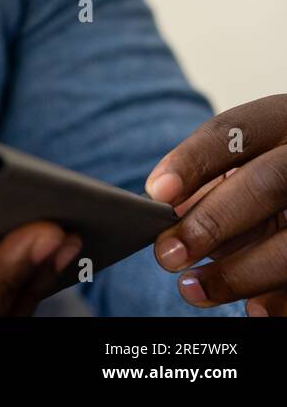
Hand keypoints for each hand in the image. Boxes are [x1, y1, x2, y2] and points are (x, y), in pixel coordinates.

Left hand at [146, 94, 286, 314]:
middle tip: (166, 255)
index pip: (234, 130)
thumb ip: (208, 180)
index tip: (156, 193)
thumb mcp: (245, 162)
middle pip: (267, 184)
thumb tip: (159, 211)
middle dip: (212, 222)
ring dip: (239, 272)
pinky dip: (283, 298)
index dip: (193, 161)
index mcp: (281, 120)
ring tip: (192, 289)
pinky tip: (254, 309)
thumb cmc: (266, 174)